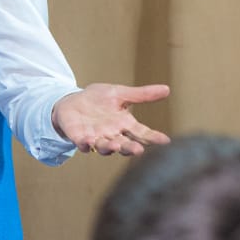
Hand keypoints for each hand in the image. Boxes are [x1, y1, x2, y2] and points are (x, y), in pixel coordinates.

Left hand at [52, 83, 170, 155]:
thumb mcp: (120, 93)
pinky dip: (86, 145)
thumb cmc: (98, 99)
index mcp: (125, 125)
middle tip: (139, 150)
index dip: (153, 137)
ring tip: (116, 146)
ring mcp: (97, 138)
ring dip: (111, 148)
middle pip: (125, 144)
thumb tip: (167, 89)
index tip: (165, 140)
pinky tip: (88, 142)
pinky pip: (84, 144)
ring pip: (106, 147)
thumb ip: (142, 95)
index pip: (142, 133)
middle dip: (131, 148)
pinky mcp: (80, 137)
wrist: (72, 101)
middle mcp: (113, 135)